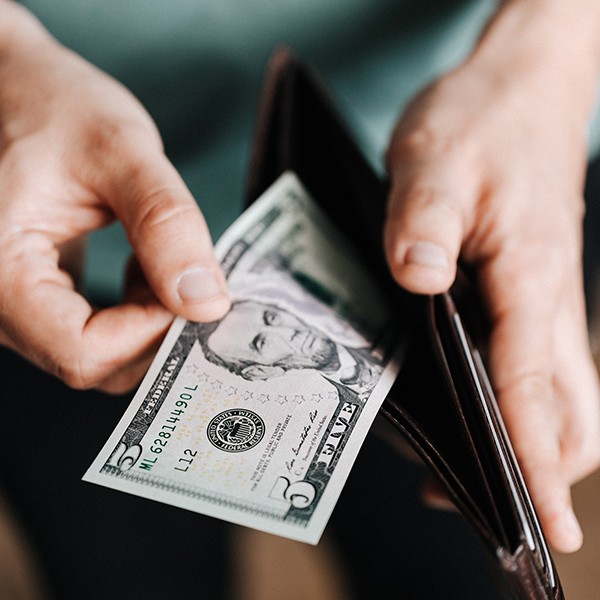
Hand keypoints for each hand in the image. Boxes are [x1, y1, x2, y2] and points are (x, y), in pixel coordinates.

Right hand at [0, 5, 229, 392]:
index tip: (194, 292)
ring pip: (96, 354)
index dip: (151, 334)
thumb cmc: (49, 102)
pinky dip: (133, 314)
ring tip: (163, 262)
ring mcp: (12, 306)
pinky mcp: (33, 298)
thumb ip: (166, 225)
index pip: (84, 353)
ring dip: (148, 321)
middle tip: (192, 279)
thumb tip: (206, 303)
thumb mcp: (118, 150)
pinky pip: (91, 334)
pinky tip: (145, 270)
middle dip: (156, 330)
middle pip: (92, 363)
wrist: (9, 84)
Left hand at [385, 2, 599, 552]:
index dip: (536, 461)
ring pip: (555, 390)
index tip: (541, 527)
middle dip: (539, 467)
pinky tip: (461, 402)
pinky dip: (512, 398)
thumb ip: (424, 221)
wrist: (518, 88)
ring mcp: (541, 297)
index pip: (536, 388)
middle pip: (567, 408)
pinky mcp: (525, 287)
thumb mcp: (436, 159)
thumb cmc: (483, 119)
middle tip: (488, 510)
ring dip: (526, 438)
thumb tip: (417, 280)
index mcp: (532, 277)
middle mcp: (547, 299)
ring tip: (466, 473)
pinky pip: (530, 359)